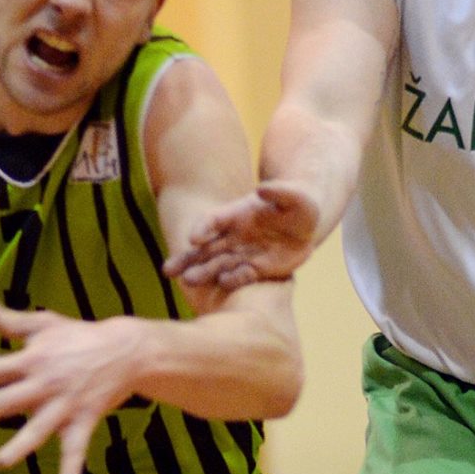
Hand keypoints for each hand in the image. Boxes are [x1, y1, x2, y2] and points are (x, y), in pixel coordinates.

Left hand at [0, 293, 140, 473]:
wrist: (126, 350)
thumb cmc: (79, 336)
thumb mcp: (44, 323)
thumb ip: (10, 320)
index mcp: (31, 361)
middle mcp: (44, 385)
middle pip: (5, 400)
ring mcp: (64, 405)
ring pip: (38, 429)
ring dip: (20, 446)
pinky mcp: (84, 420)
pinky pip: (77, 448)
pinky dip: (73, 467)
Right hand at [163, 182, 320, 290]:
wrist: (306, 225)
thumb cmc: (297, 204)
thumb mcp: (294, 196)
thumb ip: (279, 192)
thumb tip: (262, 189)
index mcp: (236, 214)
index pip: (213, 220)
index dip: (203, 228)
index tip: (193, 239)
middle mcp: (234, 236)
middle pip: (205, 249)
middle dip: (188, 259)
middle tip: (168, 270)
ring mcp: (243, 254)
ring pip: (217, 265)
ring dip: (203, 273)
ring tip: (186, 282)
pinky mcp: (256, 270)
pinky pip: (241, 277)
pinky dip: (233, 280)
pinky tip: (222, 284)